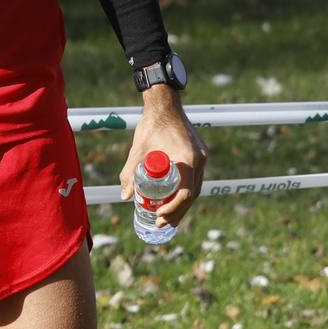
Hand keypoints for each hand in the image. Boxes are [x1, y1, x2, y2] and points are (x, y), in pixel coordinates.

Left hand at [119, 86, 206, 227]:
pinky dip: (185, 191)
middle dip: (178, 212)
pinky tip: (174, 199)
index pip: (186, 193)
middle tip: (162, 224)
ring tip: (168, 218)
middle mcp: (200, 160)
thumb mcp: (137, 150)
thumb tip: (125, 196)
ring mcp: (202, 158)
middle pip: (193, 194)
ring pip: (195, 188)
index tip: (160, 216)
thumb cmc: (150, 125)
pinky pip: (195, 179)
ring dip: (183, 204)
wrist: (164, 105)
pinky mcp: (200, 155)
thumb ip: (130, 173)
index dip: (174, 208)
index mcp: (188, 159)